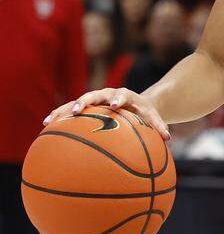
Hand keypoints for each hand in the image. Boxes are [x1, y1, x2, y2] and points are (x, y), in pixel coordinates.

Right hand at [43, 88, 170, 139]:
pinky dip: (59, 117)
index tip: (114, 105)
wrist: (137, 103)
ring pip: (77, 102)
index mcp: (126, 96)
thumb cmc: (146, 113)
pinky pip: (70, 111)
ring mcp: (95, 100)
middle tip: (77, 109)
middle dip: (86, 101)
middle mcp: (107, 95)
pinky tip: (46, 127)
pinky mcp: (86, 107)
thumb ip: (159, 126)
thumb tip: (168, 139)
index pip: (121, 95)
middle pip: (94, 95)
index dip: (117, 99)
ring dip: (64, 110)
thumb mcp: (154, 117)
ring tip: (49, 121)